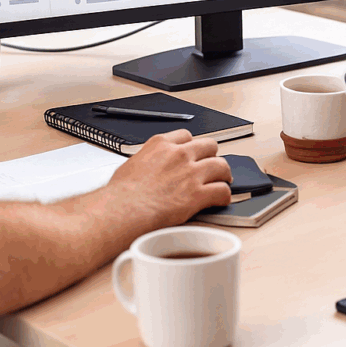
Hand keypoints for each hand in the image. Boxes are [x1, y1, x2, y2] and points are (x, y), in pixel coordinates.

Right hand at [103, 131, 231, 228]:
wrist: (123, 210)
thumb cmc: (121, 194)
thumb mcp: (132, 164)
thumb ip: (148, 161)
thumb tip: (149, 168)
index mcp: (161, 144)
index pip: (186, 136)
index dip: (192, 145)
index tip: (193, 152)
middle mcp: (179, 154)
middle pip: (209, 145)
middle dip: (211, 156)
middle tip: (211, 166)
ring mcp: (191, 173)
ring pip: (221, 166)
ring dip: (223, 174)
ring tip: (223, 180)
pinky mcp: (198, 194)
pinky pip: (222, 191)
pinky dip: (224, 196)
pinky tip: (221, 199)